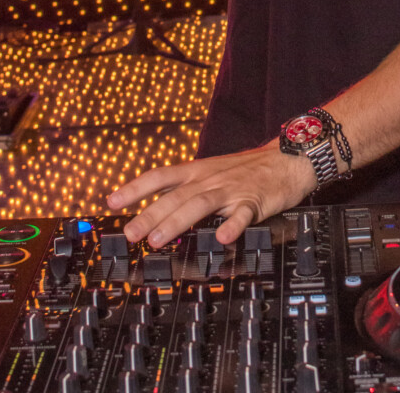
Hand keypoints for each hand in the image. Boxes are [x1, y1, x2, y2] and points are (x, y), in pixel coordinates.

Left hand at [107, 144, 316, 245]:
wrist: (287, 159)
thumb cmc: (246, 170)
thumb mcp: (211, 173)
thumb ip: (185, 190)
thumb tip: (153, 208)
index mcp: (197, 171)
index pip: (159, 177)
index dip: (135, 188)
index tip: (111, 202)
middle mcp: (210, 179)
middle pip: (176, 196)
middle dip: (150, 214)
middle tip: (129, 233)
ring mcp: (232, 189)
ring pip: (201, 204)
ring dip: (177, 221)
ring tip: (158, 239)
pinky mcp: (255, 201)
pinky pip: (242, 214)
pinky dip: (232, 225)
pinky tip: (222, 238)